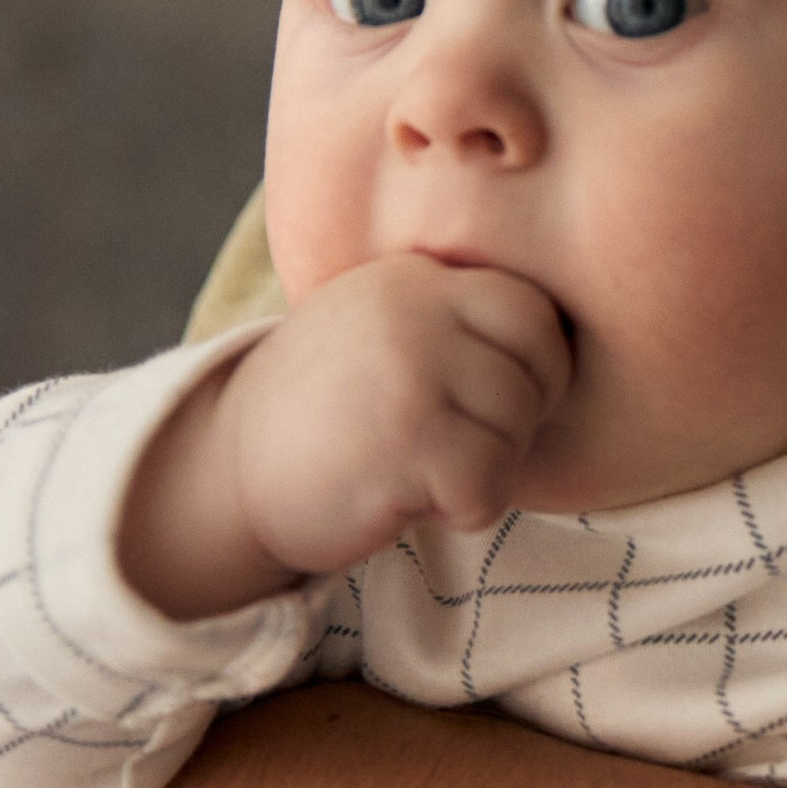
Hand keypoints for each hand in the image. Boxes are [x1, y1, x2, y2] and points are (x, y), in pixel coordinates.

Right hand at [121, 256, 571, 617]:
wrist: (222, 474)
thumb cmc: (322, 415)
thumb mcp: (378, 331)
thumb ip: (451, 319)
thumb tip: (564, 341)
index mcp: (412, 280)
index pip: (530, 308)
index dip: (536, 367)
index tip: (496, 406)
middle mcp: (413, 310)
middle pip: (537, 367)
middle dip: (517, 422)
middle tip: (462, 448)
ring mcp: (408, 369)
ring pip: (517, 428)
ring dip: (486, 470)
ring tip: (422, 471)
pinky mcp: (402, 439)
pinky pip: (487, 482)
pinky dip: (467, 507)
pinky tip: (415, 502)